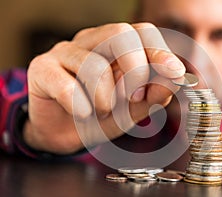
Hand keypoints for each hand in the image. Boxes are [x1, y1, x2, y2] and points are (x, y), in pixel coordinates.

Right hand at [25, 23, 185, 153]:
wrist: (64, 134)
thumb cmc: (101, 115)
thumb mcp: (133, 108)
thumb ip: (154, 94)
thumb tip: (175, 78)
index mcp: (115, 47)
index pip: (143, 32)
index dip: (160, 52)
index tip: (174, 73)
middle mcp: (91, 42)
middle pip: (121, 34)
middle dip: (136, 70)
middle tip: (134, 98)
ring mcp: (64, 52)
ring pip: (94, 64)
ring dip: (106, 97)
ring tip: (103, 111)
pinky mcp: (42, 69)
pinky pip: (65, 84)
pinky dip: (81, 106)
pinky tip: (82, 114)